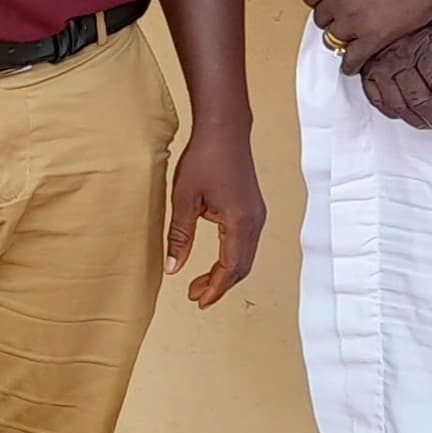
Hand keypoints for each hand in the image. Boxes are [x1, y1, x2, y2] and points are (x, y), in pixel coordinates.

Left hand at [164, 119, 265, 303]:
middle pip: (242, 267)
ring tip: (202, 282)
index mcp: (239, 222)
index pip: (231, 268)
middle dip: (220, 285)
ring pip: (246, 257)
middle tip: (196, 296)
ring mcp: (258, 215)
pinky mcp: (254, 209)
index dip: (215, 289)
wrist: (225, 131)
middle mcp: (255, 222)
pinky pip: (247, 244)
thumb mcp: (183, 199)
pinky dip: (232, 258)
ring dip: (226, 273)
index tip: (199, 301)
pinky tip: (217, 259)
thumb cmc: (205, 159)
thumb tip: (173, 268)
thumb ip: (179, 236)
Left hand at [305, 0, 431, 68]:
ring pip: (334, 39)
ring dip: (341, 40)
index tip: (329, 3)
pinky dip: (351, 64)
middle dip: (331, 20)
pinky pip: (352, 58)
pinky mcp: (375, 37)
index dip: (320, 0)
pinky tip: (354, 64)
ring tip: (350, 40)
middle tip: (343, 21)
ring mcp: (355, 20)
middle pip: (321, 19)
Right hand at [356, 14, 431, 130]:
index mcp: (419, 46)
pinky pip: (376, 98)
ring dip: (418, 119)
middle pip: (421, 98)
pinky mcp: (364, 69)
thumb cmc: (406, 1)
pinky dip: (391, 111)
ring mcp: (379, 67)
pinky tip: (403, 115)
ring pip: (399, 104)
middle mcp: (398, 60)